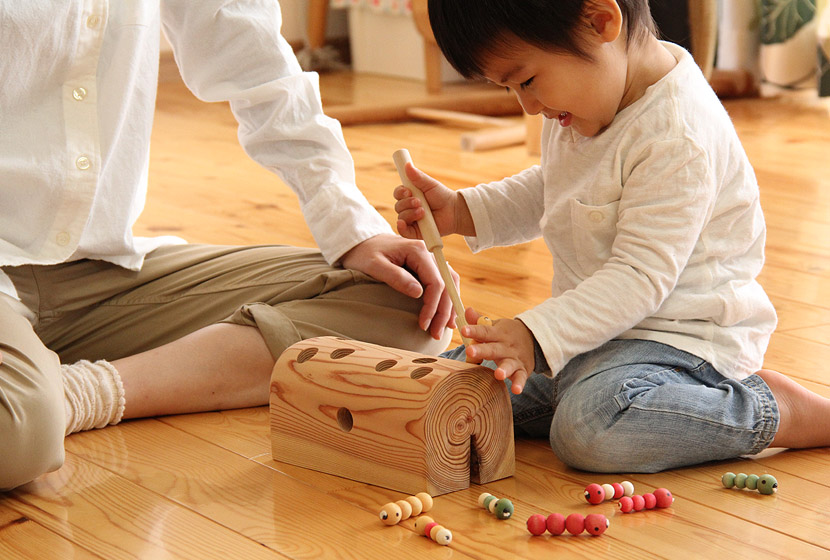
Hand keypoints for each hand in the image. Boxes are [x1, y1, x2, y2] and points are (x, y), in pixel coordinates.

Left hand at [340, 234, 455, 339]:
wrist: (361, 243)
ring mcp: (430, 258)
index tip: (423, 324)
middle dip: (443, 311)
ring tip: (447, 327)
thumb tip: (418, 293)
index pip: (435, 282)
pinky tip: (447, 313)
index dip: (432, 306)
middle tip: (436, 333)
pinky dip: (448, 297)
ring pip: (450, 282)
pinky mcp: (427, 265)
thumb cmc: (364, 254)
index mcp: (418, 251)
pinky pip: (445, 281)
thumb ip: (396, 277)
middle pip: (447, 284)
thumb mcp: (374, 265)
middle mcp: (429, 253)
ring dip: (450, 305)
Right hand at [393, 163, 472, 238]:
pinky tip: (403, 223)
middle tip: (420, 202)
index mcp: (410, 196)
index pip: (398, 194)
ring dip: (410, 214)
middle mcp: (409, 208)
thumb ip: (417, 176)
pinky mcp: (415, 232)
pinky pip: (403, 232)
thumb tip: (407, 165)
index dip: (400, 193)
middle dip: (407, 204)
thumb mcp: (430, 184)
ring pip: (402, 217)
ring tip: (423, 212)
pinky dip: (401, 228)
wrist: (454, 211)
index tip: (408, 191)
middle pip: (398, 206)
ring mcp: (412, 220)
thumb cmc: (442, 196)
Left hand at [461, 308, 534, 393]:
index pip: (484, 331)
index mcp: (498, 333)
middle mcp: (506, 346)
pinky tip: (516, 390)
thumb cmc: (507, 334)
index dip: (474, 330)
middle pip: (493, 348)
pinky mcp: (522, 370)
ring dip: (504, 369)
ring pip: (509, 364)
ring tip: (498, 374)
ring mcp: (515, 358)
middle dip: (482, 350)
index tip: (463, 330)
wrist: (534, 339)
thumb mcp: (495, 326)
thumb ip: (480, 321)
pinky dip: (519, 383)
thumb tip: (467, 310)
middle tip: (470, 351)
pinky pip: (521, 377)